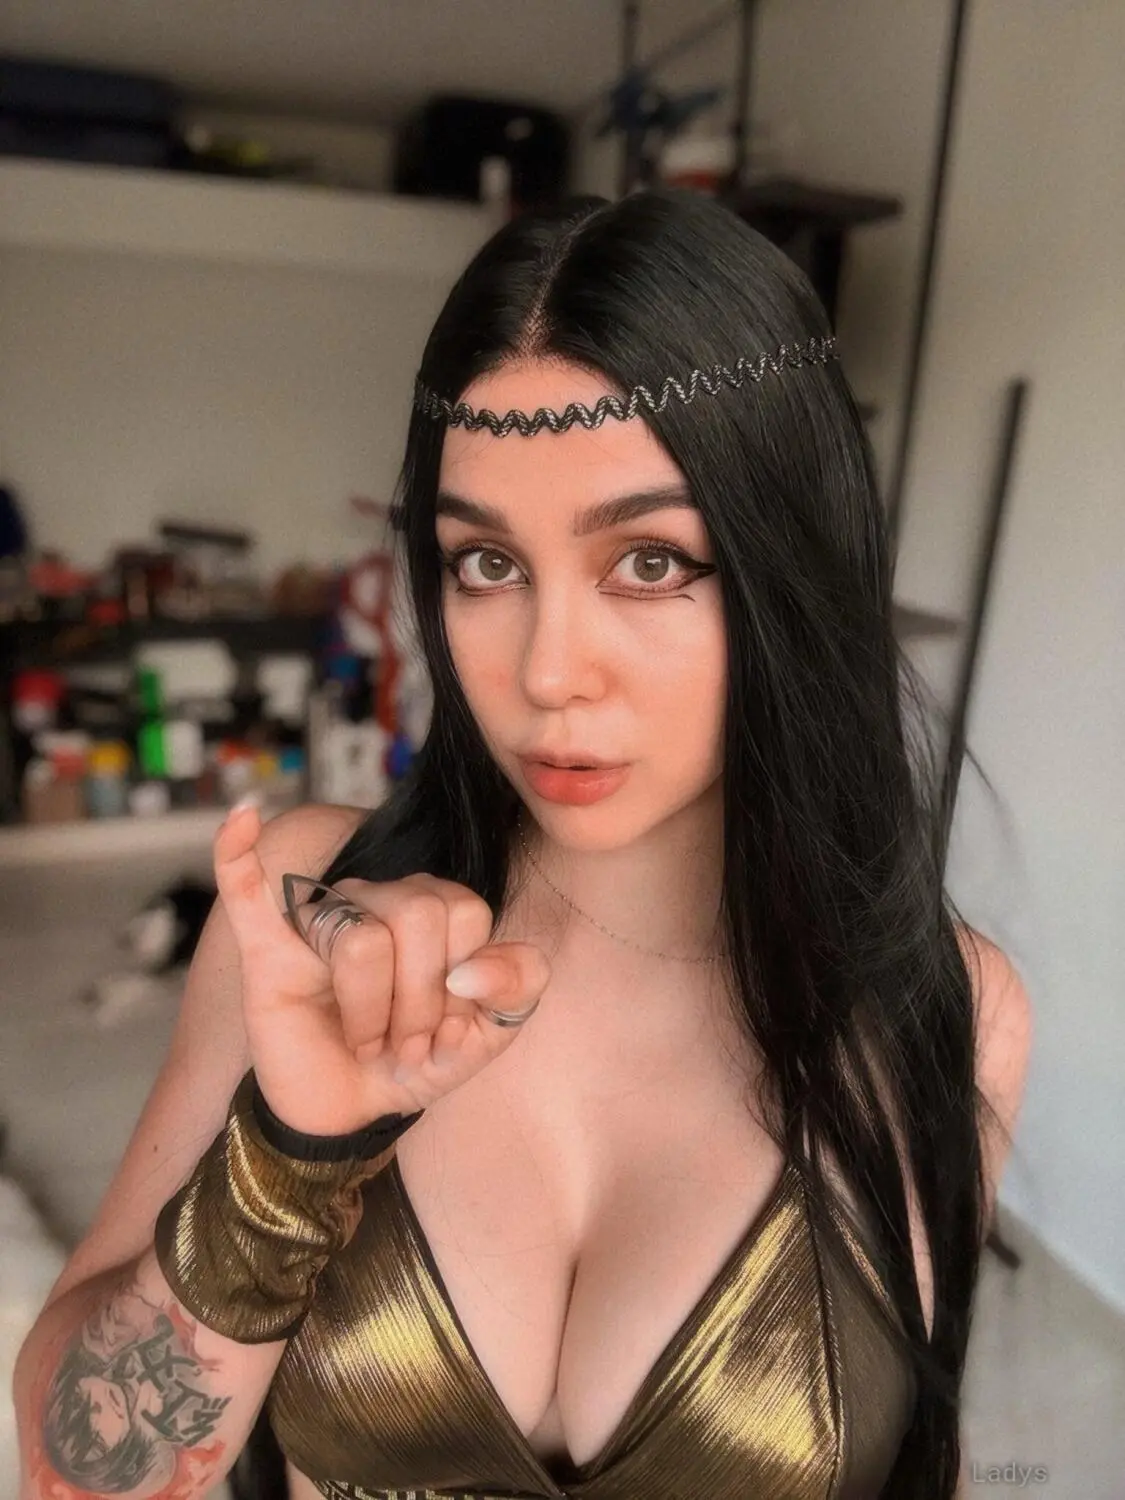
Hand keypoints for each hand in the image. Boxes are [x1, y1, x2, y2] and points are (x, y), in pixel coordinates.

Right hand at [213, 801, 550, 1135]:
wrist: (348, 1112)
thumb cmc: (416, 1060)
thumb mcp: (491, 1031)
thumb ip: (518, 985)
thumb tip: (471, 968)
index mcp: (433, 908)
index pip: (465, 910)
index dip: (463, 981)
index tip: (448, 1031)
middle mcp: (377, 900)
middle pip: (418, 914)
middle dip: (420, 1002)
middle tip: (404, 1045)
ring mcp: (321, 918)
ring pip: (361, 939)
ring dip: (371, 1013)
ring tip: (364, 1042)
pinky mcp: (267, 949)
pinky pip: (247, 887)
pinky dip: (239, 853)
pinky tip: (242, 819)